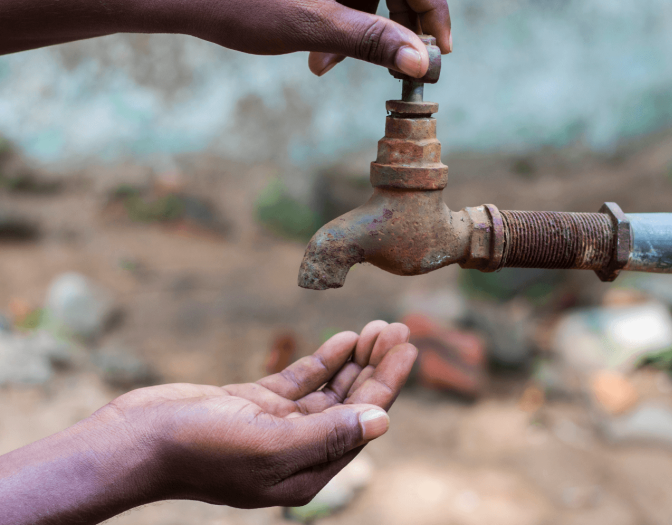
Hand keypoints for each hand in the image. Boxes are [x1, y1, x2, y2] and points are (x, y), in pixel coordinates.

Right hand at [102, 321, 414, 507]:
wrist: (136, 440)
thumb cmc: (198, 450)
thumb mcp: (269, 445)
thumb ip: (328, 434)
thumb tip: (383, 421)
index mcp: (307, 471)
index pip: (362, 422)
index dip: (388, 384)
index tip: (408, 349)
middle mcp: (298, 451)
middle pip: (352, 404)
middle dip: (377, 367)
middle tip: (401, 329)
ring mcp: (277, 425)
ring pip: (331, 390)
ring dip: (356, 360)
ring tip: (380, 327)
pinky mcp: (256, 404)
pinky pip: (302, 380)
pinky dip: (325, 360)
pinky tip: (345, 339)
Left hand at [182, 0, 451, 76]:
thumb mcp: (314, 26)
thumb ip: (374, 42)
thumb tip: (422, 62)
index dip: (431, 13)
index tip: (441, 53)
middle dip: (393, 26)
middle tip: (399, 66)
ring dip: (361, 32)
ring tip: (326, 65)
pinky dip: (340, 24)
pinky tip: (317, 54)